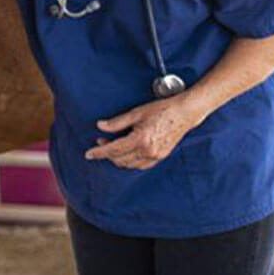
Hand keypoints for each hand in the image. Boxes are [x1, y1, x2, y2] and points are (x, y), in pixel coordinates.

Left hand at [84, 96, 199, 169]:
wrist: (185, 113)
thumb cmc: (162, 109)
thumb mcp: (136, 113)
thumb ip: (117, 122)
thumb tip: (100, 126)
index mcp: (141, 139)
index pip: (114, 149)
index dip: (99, 152)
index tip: (88, 154)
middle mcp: (148, 151)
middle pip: (119, 159)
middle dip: (107, 153)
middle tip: (101, 141)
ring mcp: (155, 156)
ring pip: (129, 165)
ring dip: (118, 158)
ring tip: (113, 145)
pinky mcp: (160, 157)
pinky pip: (140, 165)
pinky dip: (130, 161)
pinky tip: (126, 152)